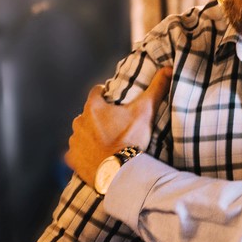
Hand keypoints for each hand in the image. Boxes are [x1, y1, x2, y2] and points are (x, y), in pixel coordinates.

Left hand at [66, 67, 168, 182]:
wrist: (120, 173)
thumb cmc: (131, 140)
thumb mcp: (145, 111)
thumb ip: (156, 88)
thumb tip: (168, 68)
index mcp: (93, 107)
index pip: (96, 92)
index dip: (106, 95)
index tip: (114, 103)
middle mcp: (79, 122)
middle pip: (88, 114)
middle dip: (98, 118)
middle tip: (114, 127)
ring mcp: (74, 141)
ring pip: (80, 133)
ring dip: (90, 136)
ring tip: (106, 144)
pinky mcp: (72, 159)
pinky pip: (73, 153)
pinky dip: (81, 154)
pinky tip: (93, 157)